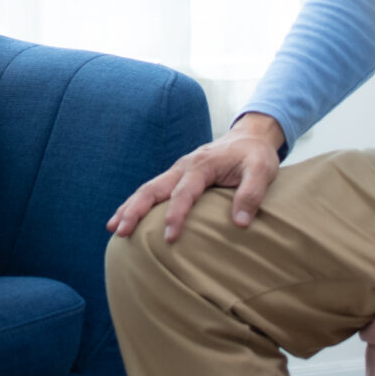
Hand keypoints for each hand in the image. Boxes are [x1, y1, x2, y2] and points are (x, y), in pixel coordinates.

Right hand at [108, 114, 287, 240]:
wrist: (250, 137)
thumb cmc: (255, 156)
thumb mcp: (261, 171)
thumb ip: (251, 194)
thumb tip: (240, 224)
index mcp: (202, 165)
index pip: (184, 192)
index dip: (176, 215)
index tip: (169, 238)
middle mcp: (183, 166)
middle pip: (153, 188)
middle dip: (135, 210)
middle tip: (121, 231)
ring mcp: (177, 170)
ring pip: (147, 189)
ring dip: (129, 208)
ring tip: (113, 229)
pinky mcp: (176, 176)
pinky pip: (152, 189)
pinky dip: (136, 203)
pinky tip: (125, 218)